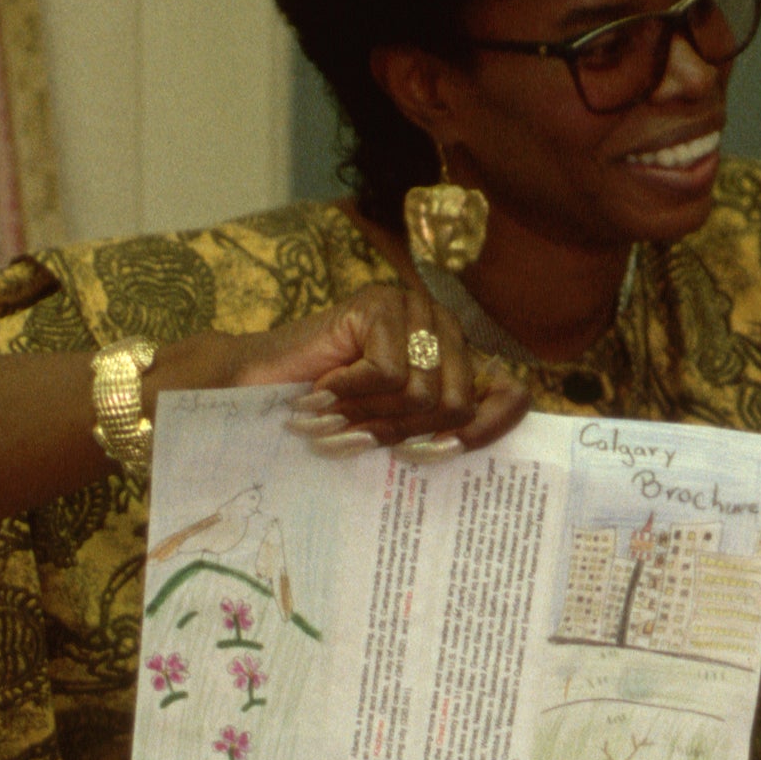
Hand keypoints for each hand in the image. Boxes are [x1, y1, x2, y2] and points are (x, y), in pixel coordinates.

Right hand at [207, 285, 533, 459]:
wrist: (250, 384)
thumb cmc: (324, 411)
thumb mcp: (392, 426)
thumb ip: (438, 430)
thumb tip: (472, 447)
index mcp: (457, 357)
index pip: (510, 394)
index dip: (490, 430)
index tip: (442, 455)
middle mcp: (443, 327)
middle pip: (456, 406)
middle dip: (402, 432)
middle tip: (356, 435)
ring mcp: (413, 309)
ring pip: (421, 394)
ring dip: (368, 415)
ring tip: (331, 414)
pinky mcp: (380, 304)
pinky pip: (387, 374)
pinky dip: (348, 393)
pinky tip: (320, 390)